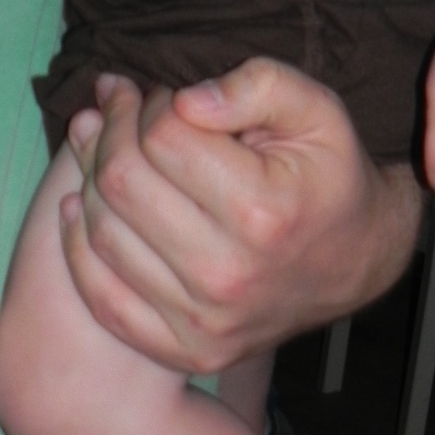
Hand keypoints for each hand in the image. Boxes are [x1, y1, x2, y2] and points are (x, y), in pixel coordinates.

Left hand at [60, 60, 423, 373]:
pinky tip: (81, 206)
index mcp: (263, 210)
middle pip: (125, 183)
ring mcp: (202, 320)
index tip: (158, 91)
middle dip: (111, 129)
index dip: (152, 103)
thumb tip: (186, 99)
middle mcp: (227, 273)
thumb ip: (258, 85)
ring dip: (89, 176)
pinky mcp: (184, 349)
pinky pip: (102, 298)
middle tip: (116, 104)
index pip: (165, 140)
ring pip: (104, 234)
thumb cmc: (330, 173)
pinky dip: (79, 247)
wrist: (355, 259)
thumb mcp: (318, 108)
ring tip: (96, 140)